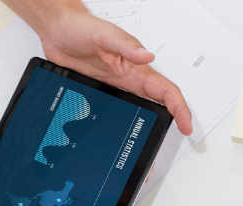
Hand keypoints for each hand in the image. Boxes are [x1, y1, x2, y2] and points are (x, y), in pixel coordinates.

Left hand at [32, 10, 193, 134]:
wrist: (57, 30)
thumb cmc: (80, 27)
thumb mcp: (104, 34)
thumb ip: (125, 45)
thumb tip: (147, 56)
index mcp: (135, 66)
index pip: (165, 89)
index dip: (179, 107)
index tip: (185, 124)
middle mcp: (129, 77)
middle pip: (159, 102)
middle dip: (172, 119)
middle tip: (176, 136)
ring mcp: (116, 86)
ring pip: (141, 108)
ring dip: (150, 123)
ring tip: (151, 141)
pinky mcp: (102, 90)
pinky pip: (120, 108)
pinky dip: (127, 120)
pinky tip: (123, 132)